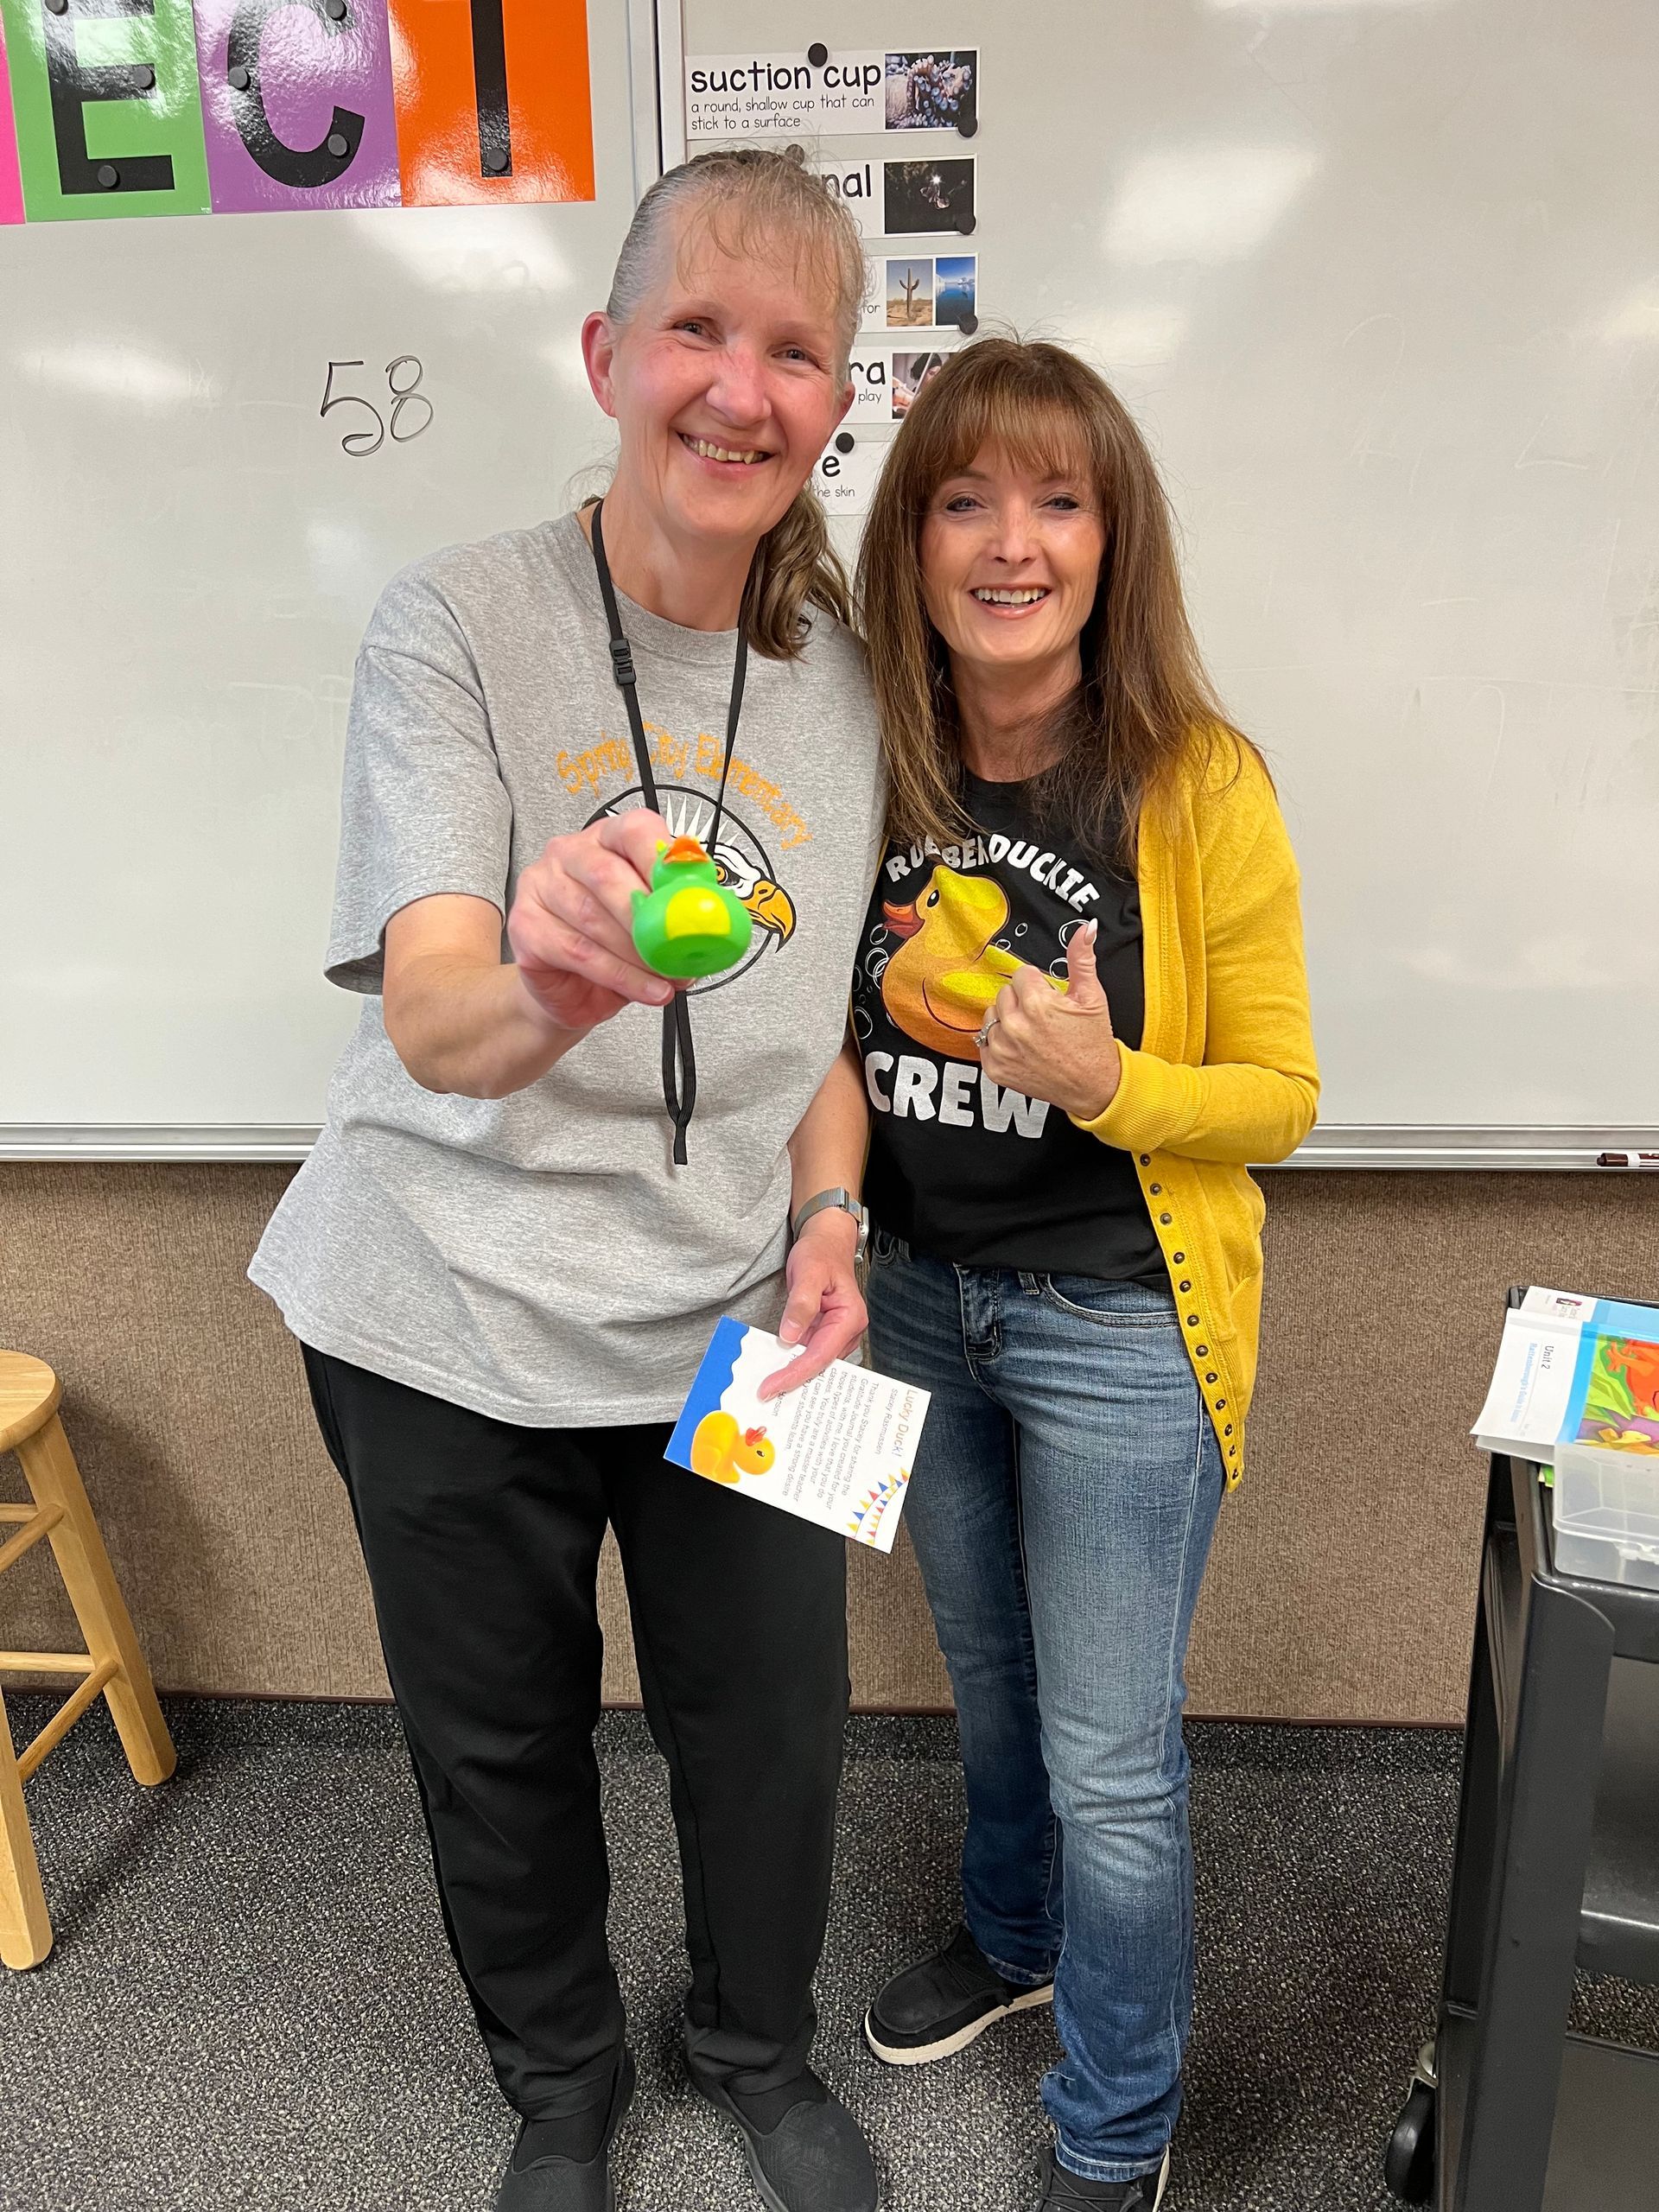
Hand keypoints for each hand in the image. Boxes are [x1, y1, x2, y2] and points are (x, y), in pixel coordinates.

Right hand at [507, 810, 681, 1033]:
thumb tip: (713, 918)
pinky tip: (646, 990)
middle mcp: (568, 853)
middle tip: (678, 947)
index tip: (688, 895)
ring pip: (593, 918)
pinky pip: (577, 952)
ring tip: (668, 978)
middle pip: (607, 875)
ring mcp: (540, 886)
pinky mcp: (525, 926)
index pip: (635, 831)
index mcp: (608, 838)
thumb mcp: (656, 924)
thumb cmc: (617, 947)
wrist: (572, 990)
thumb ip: (679, 912)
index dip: (663, 861)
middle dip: (648, 916)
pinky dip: (619, 975)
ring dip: (637, 954)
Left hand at [757, 1209, 867, 1399]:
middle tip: (765, 1393)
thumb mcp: (808, 1273)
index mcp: (850, 1318)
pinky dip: (793, 1362)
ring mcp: (837, 1333)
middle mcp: (848, 1330)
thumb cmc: (820, 1253)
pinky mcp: (825, 1332)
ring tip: (768, 1388)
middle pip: (820, 1363)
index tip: (771, 1386)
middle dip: (794, 1380)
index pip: (820, 1354)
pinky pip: (809, 1352)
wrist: (825, 1241)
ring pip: (814, 1361)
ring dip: (792, 1374)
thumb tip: (790, 1337)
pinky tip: (776, 1371)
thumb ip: (801, 1304)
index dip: (795, 1373)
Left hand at [979, 920, 1121, 1119]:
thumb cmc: (1093, 1043)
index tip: (1049, 998)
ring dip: (1008, 1021)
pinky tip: (1022, 1048)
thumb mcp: (1092, 997)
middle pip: (1004, 993)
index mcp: (1038, 1004)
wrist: (1093, 1086)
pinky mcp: (995, 1068)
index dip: (1038, 985)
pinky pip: (984, 1042)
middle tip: (1044, 1017)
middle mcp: (1016, 1026)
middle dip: (1022, 1001)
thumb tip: (1084, 929)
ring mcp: (1003, 1049)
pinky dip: (999, 1043)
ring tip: (1032, 1033)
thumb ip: (1082, 959)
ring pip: (992, 1016)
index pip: (1021, 975)